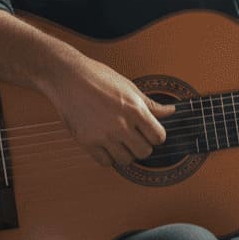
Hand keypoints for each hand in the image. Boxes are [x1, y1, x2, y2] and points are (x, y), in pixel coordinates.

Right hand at [42, 52, 174, 166]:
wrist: (66, 76)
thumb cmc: (98, 77)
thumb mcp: (129, 87)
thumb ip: (151, 104)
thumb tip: (171, 111)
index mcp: (135, 109)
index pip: (158, 137)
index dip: (156, 136)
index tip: (150, 132)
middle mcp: (120, 125)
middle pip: (144, 152)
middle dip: (143, 146)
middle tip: (135, 138)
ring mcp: (103, 135)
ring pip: (126, 160)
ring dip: (126, 153)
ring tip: (120, 141)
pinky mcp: (86, 142)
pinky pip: (105, 162)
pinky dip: (108, 157)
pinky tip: (106, 145)